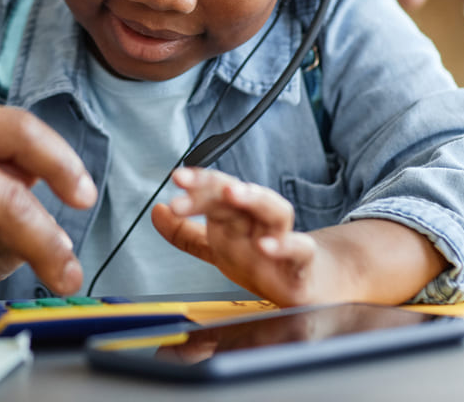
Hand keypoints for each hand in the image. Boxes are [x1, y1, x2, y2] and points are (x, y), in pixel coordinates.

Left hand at [151, 168, 331, 306]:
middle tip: (187, 183)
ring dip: (253, 198)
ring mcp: (281, 239)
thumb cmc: (262, 261)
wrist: (306, 285)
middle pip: (238, 195)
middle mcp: (257, 222)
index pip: (215, 191)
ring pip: (274, 210)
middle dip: (212, 186)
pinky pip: (298, 250)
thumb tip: (156, 211)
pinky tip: (266, 245)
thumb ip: (185, 234)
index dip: (197, 183)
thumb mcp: (217, 248)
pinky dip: (283, 246)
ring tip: (232, 193)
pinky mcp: (301, 264)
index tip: (176, 178)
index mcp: (236, 216)